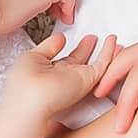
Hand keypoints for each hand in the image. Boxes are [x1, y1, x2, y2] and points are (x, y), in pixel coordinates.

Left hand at [0, 32, 119, 120]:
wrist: (31, 100)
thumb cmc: (24, 82)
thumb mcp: (34, 56)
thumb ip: (49, 47)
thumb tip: (60, 38)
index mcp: (51, 72)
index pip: (65, 59)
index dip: (72, 48)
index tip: (77, 39)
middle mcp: (66, 77)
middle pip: (80, 61)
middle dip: (87, 49)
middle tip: (94, 38)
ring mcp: (78, 79)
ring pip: (94, 64)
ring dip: (104, 51)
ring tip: (111, 39)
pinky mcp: (88, 79)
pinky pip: (102, 64)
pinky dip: (109, 52)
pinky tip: (113, 41)